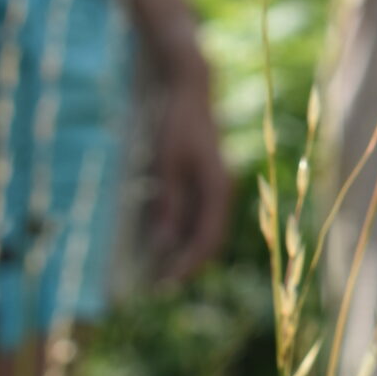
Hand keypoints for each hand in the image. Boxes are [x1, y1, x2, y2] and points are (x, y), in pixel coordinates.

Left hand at [149, 50, 232, 284]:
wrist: (188, 89)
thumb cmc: (176, 124)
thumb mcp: (166, 163)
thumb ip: (167, 203)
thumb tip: (163, 244)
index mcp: (216, 188)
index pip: (206, 239)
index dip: (187, 265)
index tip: (164, 285)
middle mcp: (220, 191)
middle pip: (208, 239)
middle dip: (185, 264)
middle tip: (158, 287)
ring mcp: (212, 186)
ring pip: (201, 230)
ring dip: (182, 251)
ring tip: (156, 269)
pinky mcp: (202, 181)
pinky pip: (194, 216)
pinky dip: (179, 233)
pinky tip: (159, 241)